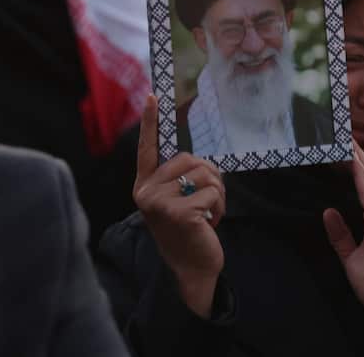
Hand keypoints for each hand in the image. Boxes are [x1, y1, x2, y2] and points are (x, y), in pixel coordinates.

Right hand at [132, 95, 226, 317]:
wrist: (192, 268)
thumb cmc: (189, 230)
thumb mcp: (176, 201)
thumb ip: (178, 179)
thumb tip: (196, 161)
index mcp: (144, 185)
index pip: (147, 148)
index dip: (150, 121)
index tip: (152, 95)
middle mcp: (146, 192)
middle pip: (191, 159)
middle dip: (209, 177)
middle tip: (204, 203)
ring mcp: (159, 202)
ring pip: (205, 173)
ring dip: (216, 192)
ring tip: (207, 213)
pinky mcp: (178, 212)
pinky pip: (213, 192)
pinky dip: (219, 206)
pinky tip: (209, 223)